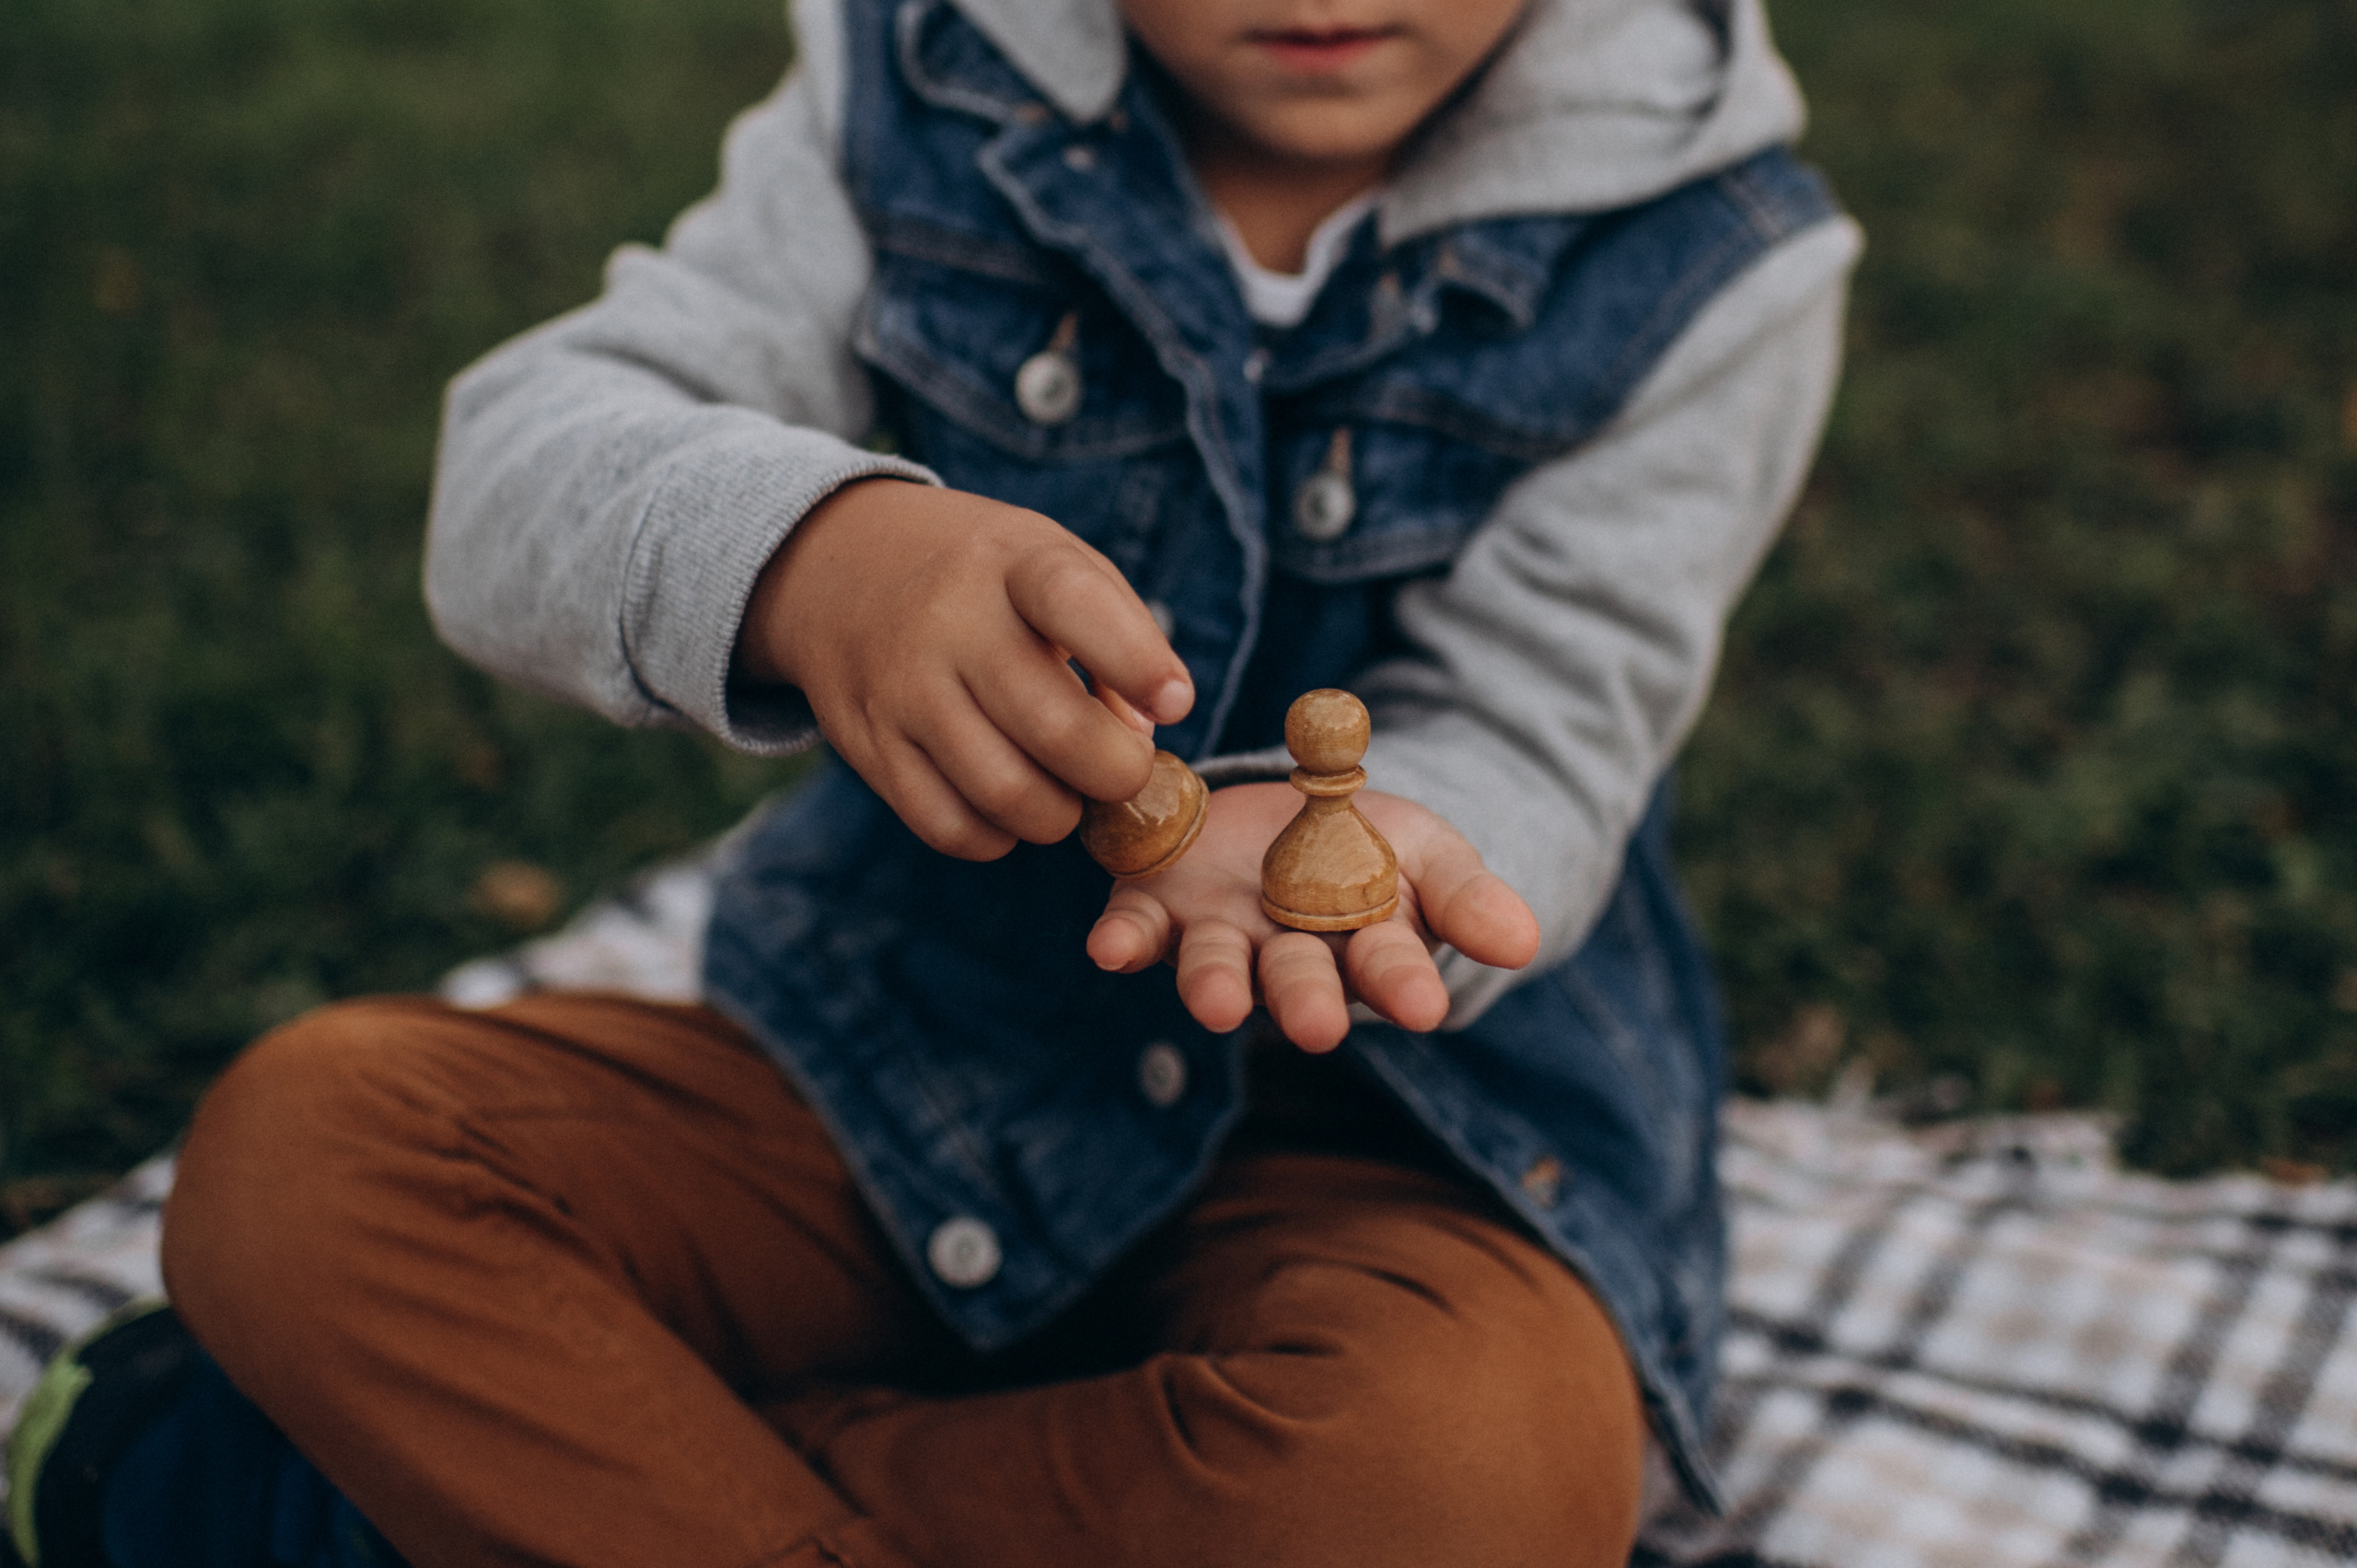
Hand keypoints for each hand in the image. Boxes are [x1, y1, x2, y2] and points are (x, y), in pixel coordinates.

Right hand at [737, 479, 1193, 859]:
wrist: (841, 565)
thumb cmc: (986, 577)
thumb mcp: (1053, 562)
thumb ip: (1121, 636)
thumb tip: (1143, 738)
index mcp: (1010, 562)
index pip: (1074, 602)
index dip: (1138, 661)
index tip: (1176, 702)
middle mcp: (948, 623)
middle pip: (1055, 731)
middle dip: (1118, 773)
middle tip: (1124, 770)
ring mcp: (901, 689)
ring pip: (1005, 795)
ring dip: (1060, 813)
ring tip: (1066, 788)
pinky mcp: (867, 745)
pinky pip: (949, 827)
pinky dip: (998, 836)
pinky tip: (1009, 803)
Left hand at [1085, 784, 1540, 1050]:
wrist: (1284, 808)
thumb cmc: (1371, 848)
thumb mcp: (1430, 856)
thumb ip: (1466, 898)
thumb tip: (1526, 942)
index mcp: (1362, 950)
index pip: (1388, 970)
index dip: (1403, 985)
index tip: (1423, 1005)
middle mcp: (1287, 959)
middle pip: (1298, 983)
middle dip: (1307, 1003)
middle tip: (1318, 1027)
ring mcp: (1221, 936)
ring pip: (1218, 968)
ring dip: (1216, 988)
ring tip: (1218, 1005)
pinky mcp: (1159, 905)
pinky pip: (1137, 929)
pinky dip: (1124, 941)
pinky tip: (1109, 948)